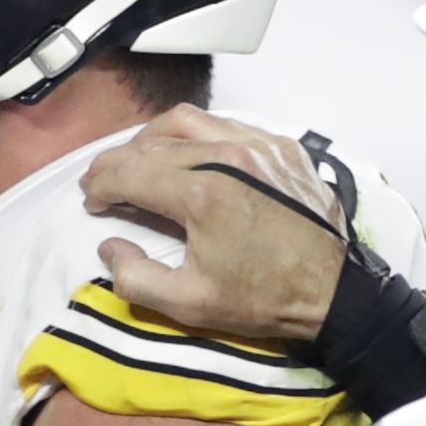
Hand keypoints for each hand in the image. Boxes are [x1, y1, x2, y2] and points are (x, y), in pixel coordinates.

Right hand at [69, 106, 350, 351]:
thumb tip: (111, 246)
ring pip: (188, 121)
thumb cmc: (263, 299)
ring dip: (154, 137)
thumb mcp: (189, 304)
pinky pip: (228, 125)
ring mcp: (259, 146)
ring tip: (142, 159)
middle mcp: (229, 156)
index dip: (101, 185)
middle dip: (120, 162)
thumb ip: (135, 278)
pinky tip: (192, 156)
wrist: (332, 293)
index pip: (131, 173)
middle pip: (153, 143)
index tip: (92, 200)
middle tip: (106, 182)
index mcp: (203, 192)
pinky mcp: (282, 148)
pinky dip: (199, 135)